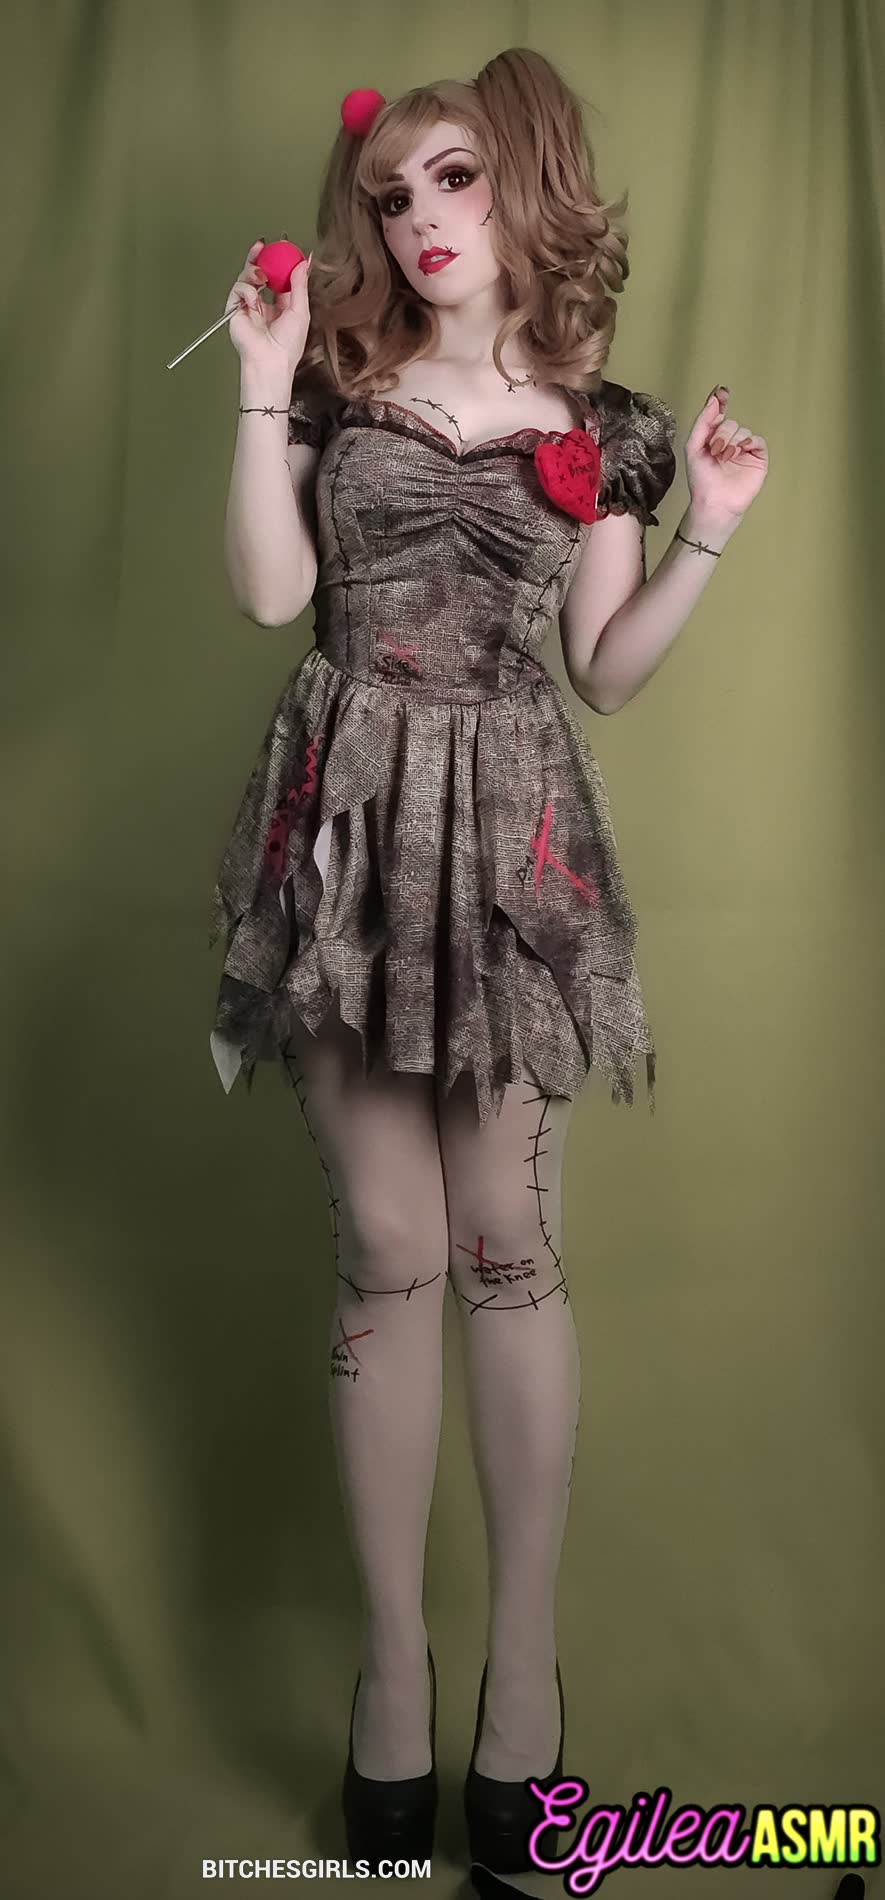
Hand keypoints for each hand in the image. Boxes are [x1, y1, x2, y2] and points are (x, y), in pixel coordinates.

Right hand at [225, 238, 311, 375]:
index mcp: (280, 305)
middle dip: (259, 258)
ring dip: (253, 271)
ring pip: (246, 277)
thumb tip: (304, 263)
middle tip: (262, 246)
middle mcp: (263, 304)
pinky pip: (238, 289)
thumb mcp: (301, 310)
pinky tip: (254, 299)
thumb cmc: (287, 346)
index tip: (283, 249)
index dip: (279, 262)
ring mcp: (248, 306)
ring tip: (261, 276)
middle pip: (259, 273)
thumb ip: (300, 285)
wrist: (271, 360)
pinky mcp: (235, 309)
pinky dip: (246, 290)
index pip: (278, 278)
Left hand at [684, 387, 768, 527]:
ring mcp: (743, 450)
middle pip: (730, 423)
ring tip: (725, 457)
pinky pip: (758, 441)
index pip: (719, 414)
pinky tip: (740, 450)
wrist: (715, 502)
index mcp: (712, 439)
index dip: (720, 401)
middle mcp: (728, 442)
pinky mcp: (757, 458)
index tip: (722, 393)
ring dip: (732, 441)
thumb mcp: (694, 447)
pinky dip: (749, 442)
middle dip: (722, 433)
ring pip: (742, 430)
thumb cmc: (702, 480)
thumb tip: (714, 400)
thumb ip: (702, 422)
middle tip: (715, 450)